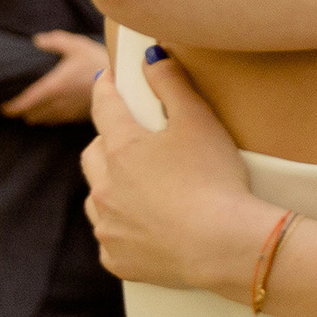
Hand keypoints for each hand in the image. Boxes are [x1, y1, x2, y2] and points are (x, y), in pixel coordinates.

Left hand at [3, 31, 104, 123]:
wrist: (125, 80)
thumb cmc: (99, 61)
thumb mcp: (77, 45)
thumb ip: (54, 41)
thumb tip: (37, 40)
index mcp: (53, 88)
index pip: (23, 104)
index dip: (9, 107)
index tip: (1, 105)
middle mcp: (58, 104)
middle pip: (30, 115)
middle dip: (18, 111)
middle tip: (10, 104)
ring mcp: (68, 112)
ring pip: (42, 120)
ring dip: (32, 115)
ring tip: (26, 108)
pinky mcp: (78, 116)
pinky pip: (56, 121)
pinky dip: (46, 117)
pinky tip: (47, 110)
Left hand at [82, 55, 279, 298]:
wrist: (224, 246)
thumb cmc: (215, 180)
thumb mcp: (199, 120)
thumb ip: (171, 83)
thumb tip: (151, 55)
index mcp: (121, 150)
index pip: (104, 107)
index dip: (106, 87)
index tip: (107, 77)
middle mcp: (105, 188)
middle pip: (92, 155)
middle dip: (104, 141)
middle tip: (125, 137)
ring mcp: (109, 227)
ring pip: (96, 198)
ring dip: (109, 186)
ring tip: (135, 185)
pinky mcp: (118, 260)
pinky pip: (111, 240)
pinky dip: (123, 229)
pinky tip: (145, 228)